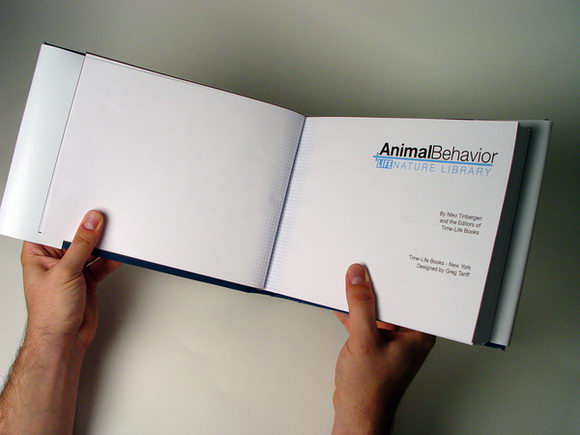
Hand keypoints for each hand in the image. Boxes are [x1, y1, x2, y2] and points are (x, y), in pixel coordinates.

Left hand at [21, 210, 119, 350]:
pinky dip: (110, 260)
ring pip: (90, 250)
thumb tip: (91, 223)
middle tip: (103, 218)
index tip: (84, 207)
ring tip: (114, 234)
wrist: (63, 341)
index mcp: (37, 254)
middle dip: (89, 229)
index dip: (67, 215)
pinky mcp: (87, 279)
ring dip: (102, 245)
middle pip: (74, 237)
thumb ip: (81, 245)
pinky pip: (101, 264)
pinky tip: (118, 254)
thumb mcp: (65, 272)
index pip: (52, 227)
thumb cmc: (49, 313)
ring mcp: (72, 270)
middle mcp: (54, 260)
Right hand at [332, 264, 434, 434]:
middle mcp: (407, 336)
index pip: (410, 296)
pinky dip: (353, 314)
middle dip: (375, 286)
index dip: (396, 278)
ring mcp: (391, 341)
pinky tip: (340, 304)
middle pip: (392, 301)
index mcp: (417, 334)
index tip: (380, 264)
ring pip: (376, 311)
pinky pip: (366, 322)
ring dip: (361, 300)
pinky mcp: (376, 345)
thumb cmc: (370, 390)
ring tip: (348, 282)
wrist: (357, 414)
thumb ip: (360, 306)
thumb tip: (358, 278)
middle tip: (362, 269)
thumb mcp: (364, 340)